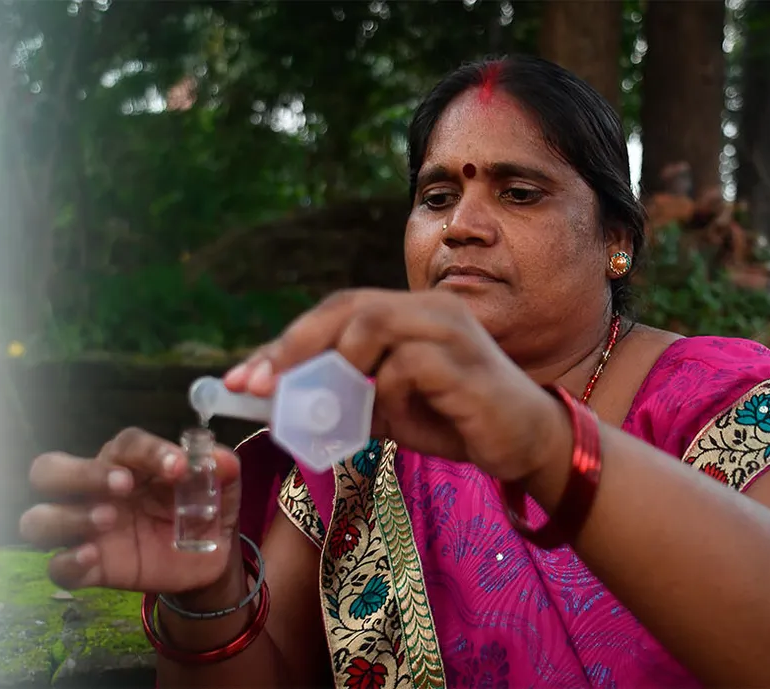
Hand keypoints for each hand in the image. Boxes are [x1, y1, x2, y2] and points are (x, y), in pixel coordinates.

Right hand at [18, 427, 243, 593]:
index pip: (124, 445)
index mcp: (127, 463)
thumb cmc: (201, 512)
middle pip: (49, 470)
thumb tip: (222, 460)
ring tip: (109, 520)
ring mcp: (85, 530)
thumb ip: (221, 472)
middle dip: (79, 473)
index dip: (149, 451)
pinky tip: (94, 557)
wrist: (206, 563)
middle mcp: (94, 491)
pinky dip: (69, 561)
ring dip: (68, 516)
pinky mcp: (88, 568)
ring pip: (38, 518)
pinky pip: (56, 566)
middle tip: (123, 485)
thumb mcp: (220, 491)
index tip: (179, 466)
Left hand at [223, 288, 567, 481]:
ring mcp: (448, 328)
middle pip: (344, 308)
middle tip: (259, 387)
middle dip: (293, 348)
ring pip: (368, 326)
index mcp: (407, 312)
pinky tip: (392, 419)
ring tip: (332, 410)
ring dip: (336, 371)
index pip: (333, 314)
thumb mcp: (386, 410)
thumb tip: (282, 403)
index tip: (241, 379)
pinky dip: (383, 394)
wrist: (527, 444)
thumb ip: (343, 399)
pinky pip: (403, 366)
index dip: (284, 344)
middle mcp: (426, 308)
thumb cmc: (456, 421)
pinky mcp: (463, 360)